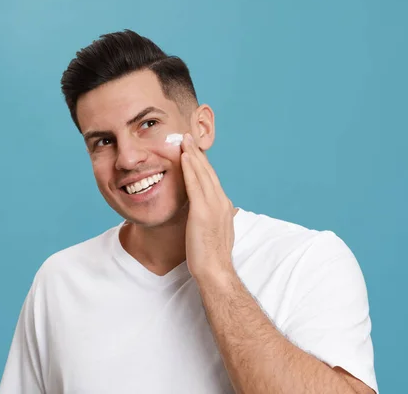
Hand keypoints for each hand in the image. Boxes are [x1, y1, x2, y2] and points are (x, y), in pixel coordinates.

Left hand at [180, 133, 235, 278]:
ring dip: (192, 155)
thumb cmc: (212, 256)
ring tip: (183, 140)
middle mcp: (221, 201)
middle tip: (187, 137)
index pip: (211, 179)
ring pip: (202, 173)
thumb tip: (215, 213)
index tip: (193, 150)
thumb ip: (214, 218)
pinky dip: (190, 169)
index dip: (202, 163)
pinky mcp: (203, 211)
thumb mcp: (215, 232)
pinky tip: (184, 157)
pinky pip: (195, 185)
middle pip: (208, 171)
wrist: (215, 270)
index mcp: (223, 206)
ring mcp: (213, 205)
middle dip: (197, 153)